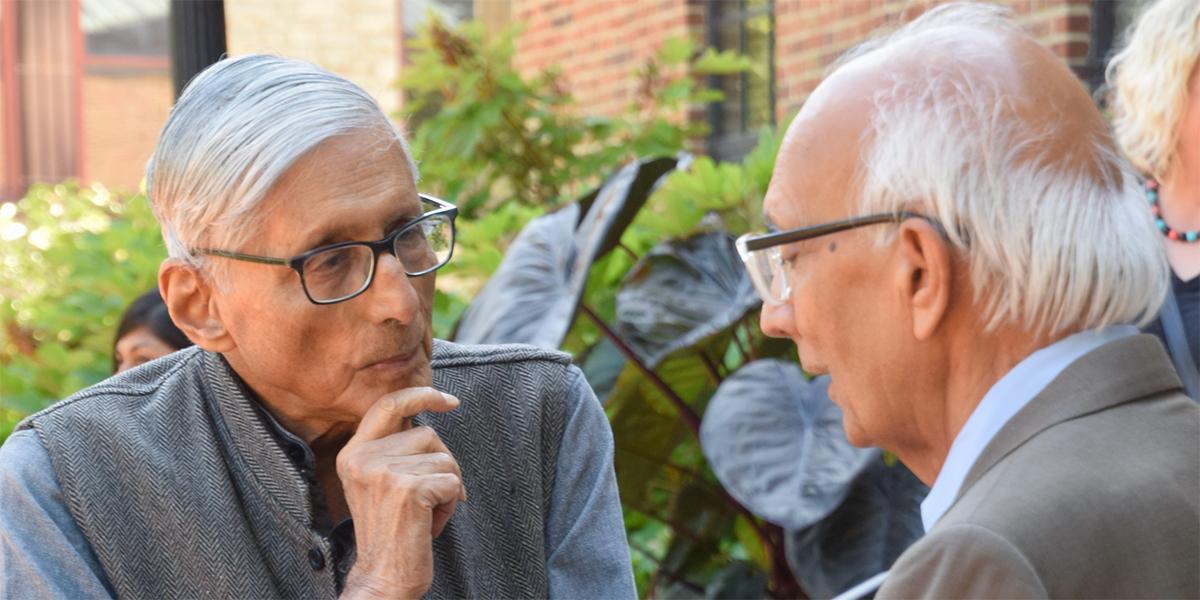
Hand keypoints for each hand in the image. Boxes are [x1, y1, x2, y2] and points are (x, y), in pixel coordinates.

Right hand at [337, 388, 465, 599]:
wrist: (382, 576)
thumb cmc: (391, 531)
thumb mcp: (380, 483)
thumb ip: (394, 449)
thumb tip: (428, 420)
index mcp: (352, 453)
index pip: (388, 406)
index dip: (421, 395)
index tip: (450, 401)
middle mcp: (362, 458)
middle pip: (428, 434)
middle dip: (442, 462)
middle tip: (432, 496)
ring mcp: (384, 472)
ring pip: (444, 457)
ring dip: (447, 486)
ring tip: (426, 513)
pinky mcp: (408, 489)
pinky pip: (451, 480)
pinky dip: (450, 503)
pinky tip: (430, 522)